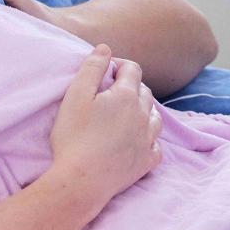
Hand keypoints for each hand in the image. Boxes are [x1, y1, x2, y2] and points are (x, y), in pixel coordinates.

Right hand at [48, 45, 162, 206]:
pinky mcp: (147, 161)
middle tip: (110, 93)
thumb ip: (91, 68)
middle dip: (130, 87)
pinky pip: (156, 144)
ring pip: (155, 116)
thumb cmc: (74, 137)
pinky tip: (137, 140)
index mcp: (125, 96)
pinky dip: (148, 137)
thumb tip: (105, 48)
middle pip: (144, 91)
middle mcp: (143, 115)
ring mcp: (148, 139)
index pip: (132, 70)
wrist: (82, 180)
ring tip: (125, 114)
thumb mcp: (75, 96)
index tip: (105, 71)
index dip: (119, 65)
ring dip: (143, 110)